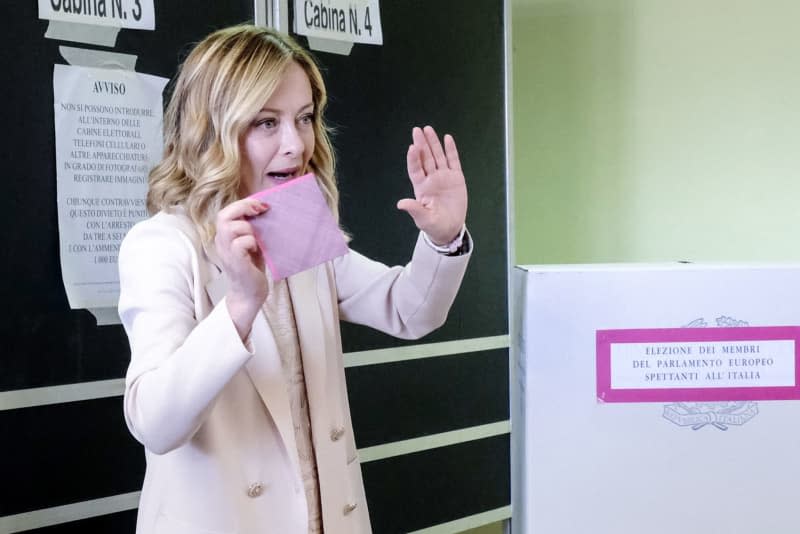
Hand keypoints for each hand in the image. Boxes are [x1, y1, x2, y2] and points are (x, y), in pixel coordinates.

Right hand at [214, 198, 268, 338]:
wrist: (250, 293)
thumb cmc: (252, 268)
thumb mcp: (252, 243)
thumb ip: (252, 228)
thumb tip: (264, 209)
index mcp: (224, 236)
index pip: (225, 212)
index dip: (243, 204)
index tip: (262, 206)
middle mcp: (221, 242)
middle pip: (223, 215)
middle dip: (243, 208)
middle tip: (261, 211)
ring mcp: (226, 252)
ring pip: (230, 227)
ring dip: (248, 228)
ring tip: (257, 239)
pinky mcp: (235, 262)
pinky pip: (240, 243)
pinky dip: (251, 242)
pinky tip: (257, 250)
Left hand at [397, 126, 467, 244]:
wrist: (449, 228)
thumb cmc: (434, 225)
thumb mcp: (423, 219)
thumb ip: (414, 209)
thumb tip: (400, 204)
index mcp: (421, 187)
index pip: (416, 170)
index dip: (414, 159)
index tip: (412, 147)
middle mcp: (431, 179)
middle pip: (425, 158)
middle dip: (422, 144)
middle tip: (417, 130)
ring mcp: (444, 177)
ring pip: (438, 156)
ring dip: (433, 143)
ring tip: (428, 129)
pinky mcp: (456, 178)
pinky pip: (453, 161)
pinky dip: (451, 150)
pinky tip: (447, 138)